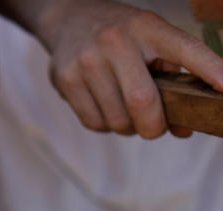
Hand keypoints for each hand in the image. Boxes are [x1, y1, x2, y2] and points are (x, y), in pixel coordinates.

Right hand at [39, 0, 222, 137]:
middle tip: (154, 128)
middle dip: (153, 126)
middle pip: (143, 102)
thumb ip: (171, 77)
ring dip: (127, 127)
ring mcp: (87, 61)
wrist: (70, 19)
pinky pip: (94, 122)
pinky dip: (105, 126)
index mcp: (148, 27)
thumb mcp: (150, 39)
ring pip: (117, 120)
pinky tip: (106, 109)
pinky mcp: (65, 80)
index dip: (209, 69)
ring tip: (125, 113)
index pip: (186, 49)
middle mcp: (116, 41)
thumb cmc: (120, 35)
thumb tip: (183, 129)